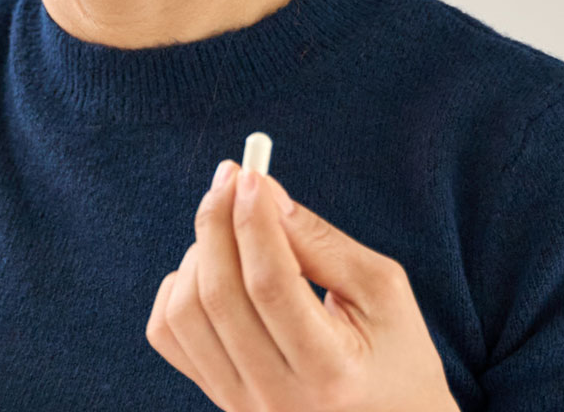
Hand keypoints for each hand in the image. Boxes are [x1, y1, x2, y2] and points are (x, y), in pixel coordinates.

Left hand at [145, 160, 458, 411]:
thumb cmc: (395, 355)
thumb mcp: (382, 293)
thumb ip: (320, 242)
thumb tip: (262, 191)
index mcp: (331, 373)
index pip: (271, 286)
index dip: (255, 223)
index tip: (252, 175)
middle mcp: (277, 397)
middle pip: (220, 295)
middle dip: (218, 224)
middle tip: (230, 179)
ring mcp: (239, 404)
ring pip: (184, 312)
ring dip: (198, 254)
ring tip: (232, 232)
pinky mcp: (215, 397)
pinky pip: (168, 334)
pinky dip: (177, 288)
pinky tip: (211, 272)